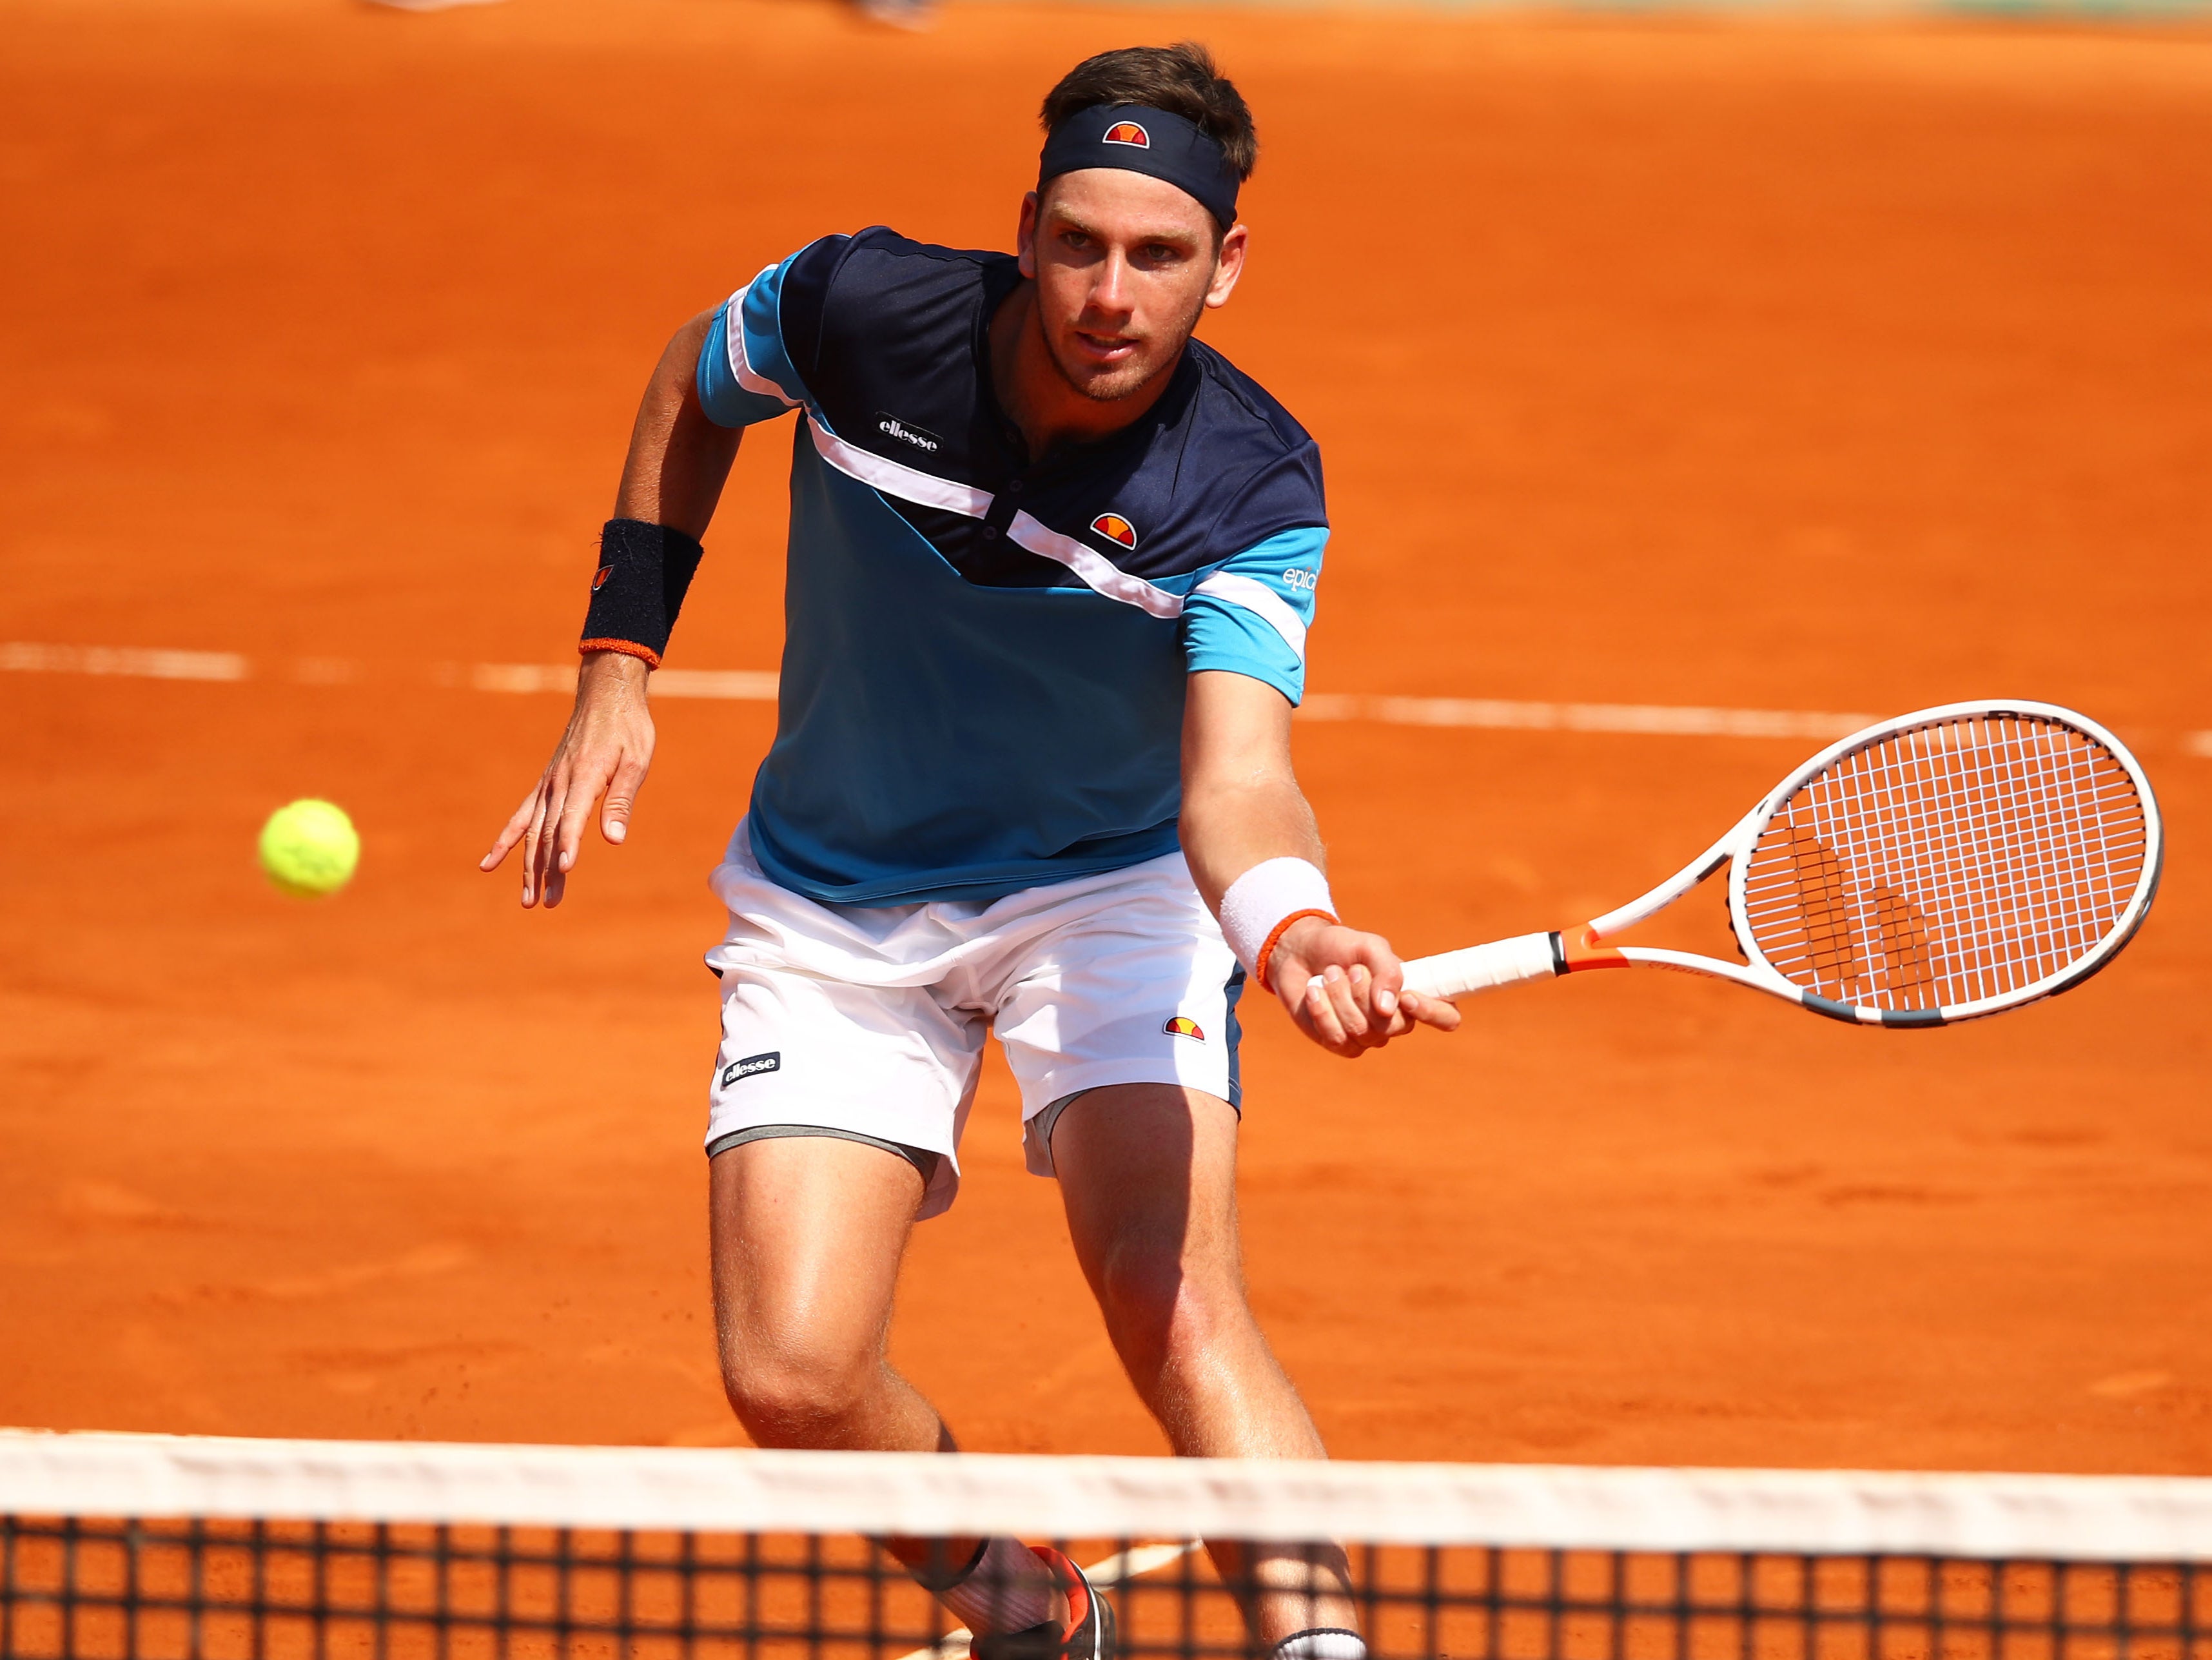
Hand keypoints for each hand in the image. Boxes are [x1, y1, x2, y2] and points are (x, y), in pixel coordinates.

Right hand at [480, 650, 655, 907]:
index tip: (564, 872)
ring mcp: (548, 784)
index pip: (571, 819)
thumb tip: (614, 839)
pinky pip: (521, 816)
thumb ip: (621, 802)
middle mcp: (560, 783)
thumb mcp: (637, 762)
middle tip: (546, 904)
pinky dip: (506, 840)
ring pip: (533, 831)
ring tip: (527, 899)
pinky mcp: (545, 784)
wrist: (606, 695)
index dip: (568, 846)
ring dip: (529, 866)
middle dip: (547, 871)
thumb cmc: (629, 728)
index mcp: (585, 777)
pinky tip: (490, 863)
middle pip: (549, 833)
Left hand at [1269, 916, 1460, 1057]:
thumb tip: (1389, 1008)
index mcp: (1413, 994)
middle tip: (1351, 969)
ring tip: (1329, 975)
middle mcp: (1395, 1020)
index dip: (1433, 1012)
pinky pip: (1337, 1039)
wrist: (1300, 952)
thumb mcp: (1369, 946)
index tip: (1407, 996)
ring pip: (1361, 1031)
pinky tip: (1314, 993)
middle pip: (1393, 1026)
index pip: (1446, 1017)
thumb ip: (1388, 970)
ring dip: (1340, 998)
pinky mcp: (1339, 1043)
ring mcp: (1367, 1035)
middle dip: (1365, 995)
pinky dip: (1322, 1011)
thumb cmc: (1342, 947)